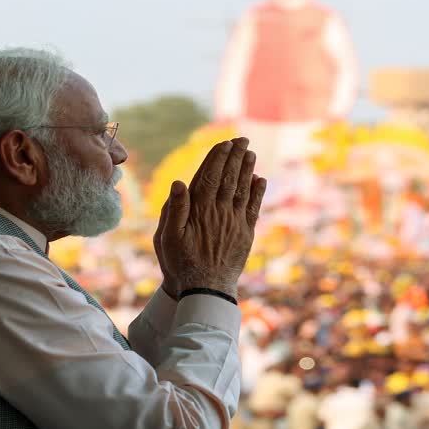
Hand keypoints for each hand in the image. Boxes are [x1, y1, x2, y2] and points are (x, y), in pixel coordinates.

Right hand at [155, 137, 265, 298]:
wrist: (205, 289)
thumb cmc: (181, 263)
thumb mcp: (168, 237)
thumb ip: (175, 209)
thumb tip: (179, 182)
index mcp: (200, 210)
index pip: (210, 176)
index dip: (218, 158)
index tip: (224, 143)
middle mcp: (220, 212)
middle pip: (229, 178)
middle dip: (236, 157)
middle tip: (242, 139)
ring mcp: (235, 222)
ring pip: (243, 189)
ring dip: (247, 169)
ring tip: (251, 153)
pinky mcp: (246, 233)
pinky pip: (253, 208)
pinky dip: (257, 192)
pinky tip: (260, 180)